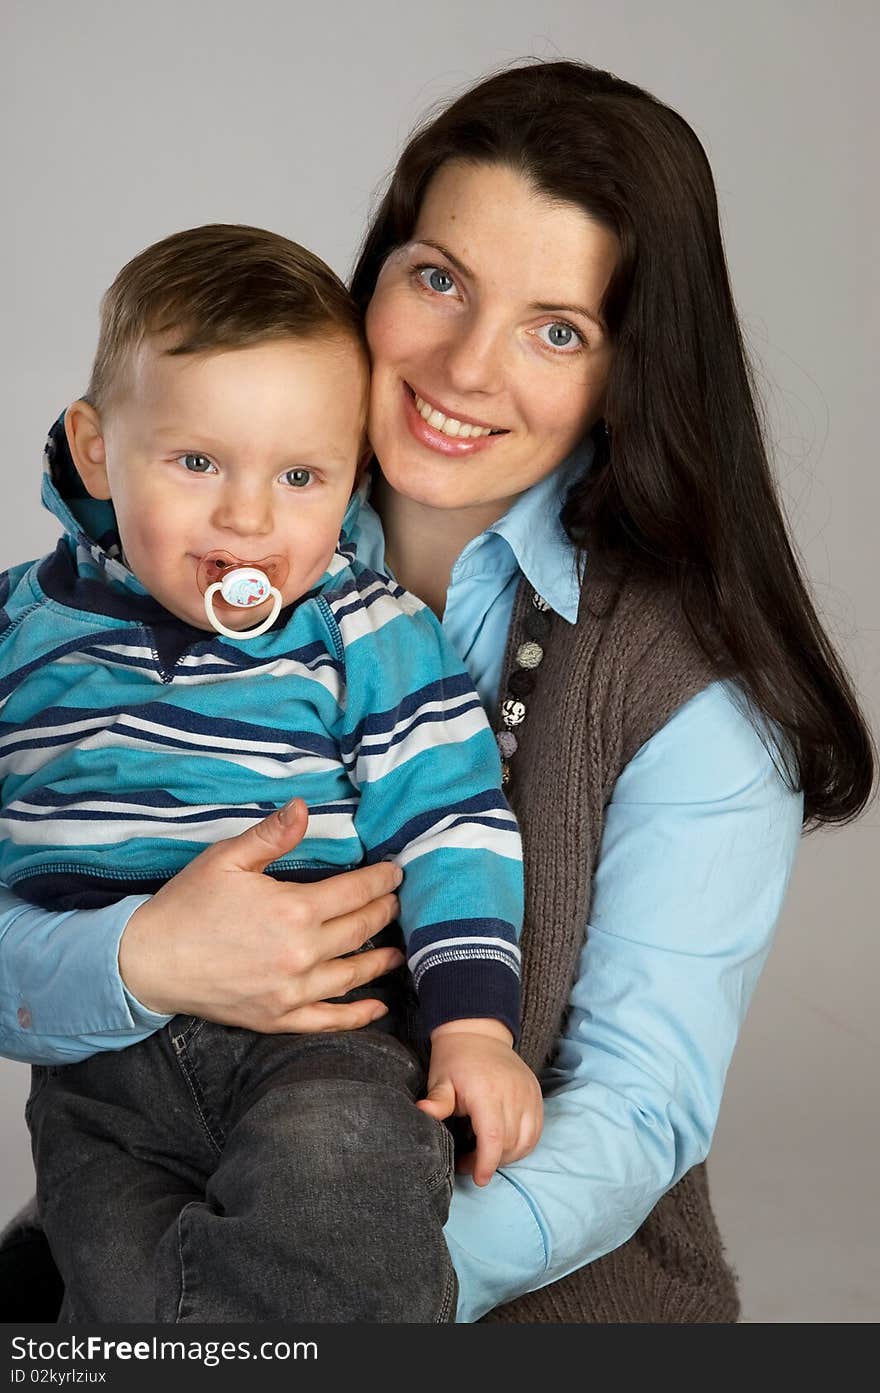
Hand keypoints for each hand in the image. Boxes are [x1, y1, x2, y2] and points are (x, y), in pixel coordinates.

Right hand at [118, 798, 404, 1032]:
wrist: (148, 961)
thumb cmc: (187, 904)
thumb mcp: (226, 859)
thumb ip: (271, 835)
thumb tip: (303, 808)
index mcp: (293, 910)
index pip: (355, 893)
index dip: (380, 881)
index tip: (395, 873)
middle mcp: (301, 953)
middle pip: (360, 930)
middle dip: (384, 913)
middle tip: (397, 903)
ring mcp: (292, 990)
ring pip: (352, 974)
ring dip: (380, 961)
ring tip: (397, 951)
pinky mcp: (278, 1017)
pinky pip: (328, 1019)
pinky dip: (357, 1015)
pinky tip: (375, 1008)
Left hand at [416, 1019, 543, 1185]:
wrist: (479, 1033)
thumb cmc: (455, 1059)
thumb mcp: (440, 1079)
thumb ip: (437, 1101)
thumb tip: (421, 1113)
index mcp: (487, 1091)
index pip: (494, 1136)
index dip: (487, 1162)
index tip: (478, 1178)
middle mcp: (513, 1093)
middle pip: (509, 1143)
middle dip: (490, 1161)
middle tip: (468, 1161)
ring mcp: (528, 1094)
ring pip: (526, 1141)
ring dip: (507, 1156)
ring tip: (485, 1152)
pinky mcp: (536, 1095)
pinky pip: (536, 1131)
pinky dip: (522, 1145)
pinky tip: (504, 1145)